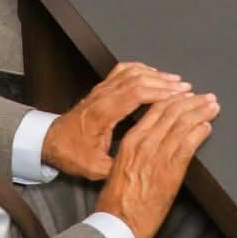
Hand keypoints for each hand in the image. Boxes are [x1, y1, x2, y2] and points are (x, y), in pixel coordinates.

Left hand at [41, 61, 192, 179]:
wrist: (51, 142)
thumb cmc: (71, 154)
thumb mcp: (95, 168)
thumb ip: (118, 165)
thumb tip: (142, 164)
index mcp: (102, 114)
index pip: (135, 93)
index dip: (159, 92)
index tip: (178, 95)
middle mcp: (102, 96)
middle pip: (138, 79)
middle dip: (164, 82)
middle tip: (186, 88)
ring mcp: (101, 89)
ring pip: (132, 72)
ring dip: (156, 74)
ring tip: (176, 81)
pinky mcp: (101, 88)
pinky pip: (123, 70)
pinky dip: (141, 69)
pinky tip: (154, 73)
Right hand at [95, 92, 219, 237]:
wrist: (119, 221)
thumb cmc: (118, 199)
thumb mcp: (121, 164)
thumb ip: (137, 148)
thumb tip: (152, 139)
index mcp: (131, 140)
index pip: (157, 109)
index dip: (176, 98)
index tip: (186, 95)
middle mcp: (145, 143)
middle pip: (173, 112)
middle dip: (194, 101)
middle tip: (207, 97)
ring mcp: (159, 155)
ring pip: (184, 124)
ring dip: (202, 112)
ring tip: (212, 107)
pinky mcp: (172, 170)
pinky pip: (189, 144)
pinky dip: (200, 132)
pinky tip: (207, 127)